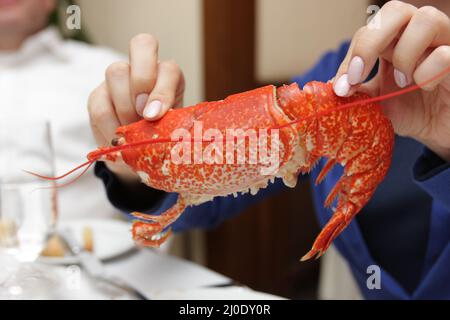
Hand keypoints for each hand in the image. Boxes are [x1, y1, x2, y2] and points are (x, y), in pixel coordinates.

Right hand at [88, 34, 184, 181]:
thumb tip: (155, 121)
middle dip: (142, 81)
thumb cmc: (162, 138)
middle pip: (141, 46)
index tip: (156, 116)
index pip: (169, 67)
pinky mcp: (98, 96)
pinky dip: (109, 127)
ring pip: (116, 73)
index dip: (162, 89)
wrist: (140, 153)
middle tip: (143, 115)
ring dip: (125, 109)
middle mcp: (144, 69)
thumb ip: (169, 123)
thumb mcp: (172, 132)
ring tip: (132, 135)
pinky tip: (117, 141)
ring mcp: (119, 78)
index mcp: (168, 77)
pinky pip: (99, 105)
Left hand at [333, 1, 449, 160]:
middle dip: (370, 42)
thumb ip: (356, 89)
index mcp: (393, 41)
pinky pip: (445, 53)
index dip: (352, 55)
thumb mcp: (375, 101)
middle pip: (394, 10)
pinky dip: (428, 71)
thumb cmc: (409, 110)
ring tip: (403, 81)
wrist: (437, 130)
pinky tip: (426, 87)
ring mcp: (442, 43)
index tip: (343, 87)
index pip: (368, 31)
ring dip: (405, 53)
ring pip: (426, 18)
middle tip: (359, 75)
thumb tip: (330, 85)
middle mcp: (417, 35)